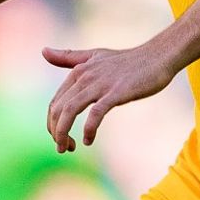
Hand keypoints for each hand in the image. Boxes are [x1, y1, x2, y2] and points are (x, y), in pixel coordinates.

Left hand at [43, 44, 177, 151]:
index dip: (53, 123)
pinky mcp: (116, 92)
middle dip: (56, 132)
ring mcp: (100, 84)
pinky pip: (95, 113)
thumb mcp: (94, 56)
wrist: (156, 57)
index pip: (55, 102)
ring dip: (64, 132)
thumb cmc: (126, 60)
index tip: (59, 138)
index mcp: (77, 71)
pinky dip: (88, 129)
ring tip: (68, 148)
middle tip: (63, 148)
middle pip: (58, 108)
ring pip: (70, 110)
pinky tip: (88, 140)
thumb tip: (43, 51)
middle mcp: (84, 76)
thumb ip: (68, 57)